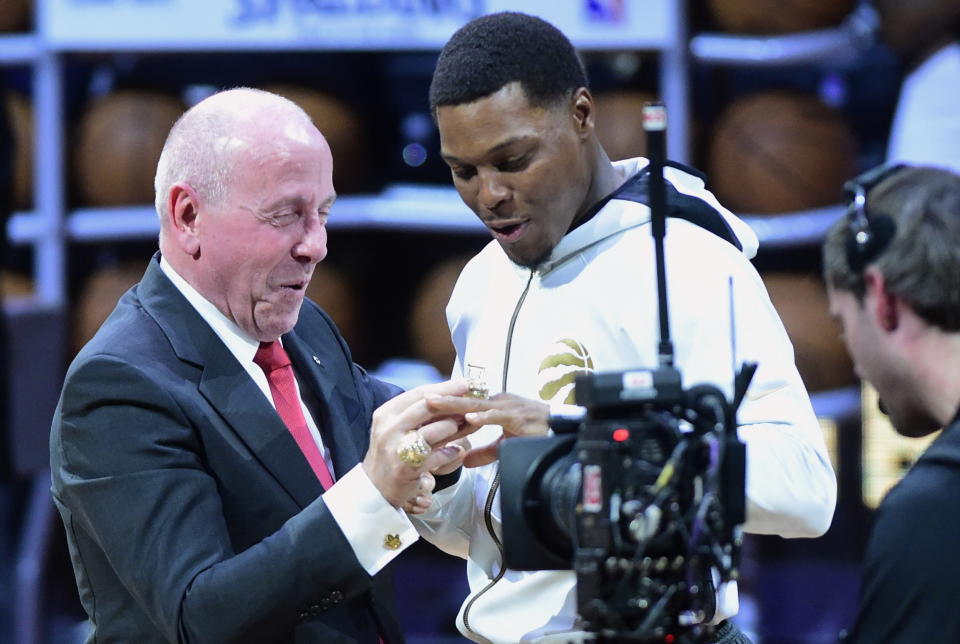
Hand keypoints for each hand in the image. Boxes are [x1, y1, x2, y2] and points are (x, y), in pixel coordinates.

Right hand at [362, 379, 476, 507]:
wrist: (376, 488)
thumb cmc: (392, 453)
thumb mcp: (398, 428)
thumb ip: (419, 414)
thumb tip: (450, 398)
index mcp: (386, 413)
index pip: (417, 394)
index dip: (443, 387)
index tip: (464, 383)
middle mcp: (389, 428)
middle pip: (426, 407)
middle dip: (453, 401)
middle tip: (473, 398)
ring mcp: (397, 448)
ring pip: (433, 430)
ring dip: (453, 428)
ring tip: (464, 427)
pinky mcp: (407, 467)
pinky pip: (437, 456)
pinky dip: (451, 453)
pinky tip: (456, 451)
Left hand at [424, 392, 549, 466]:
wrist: (564, 430)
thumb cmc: (537, 433)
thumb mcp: (506, 445)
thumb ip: (485, 452)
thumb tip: (464, 461)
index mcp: (494, 406)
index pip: (464, 405)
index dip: (444, 407)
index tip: (421, 409)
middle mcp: (499, 402)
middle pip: (465, 400)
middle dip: (442, 399)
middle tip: (420, 398)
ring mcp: (509, 408)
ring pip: (477, 405)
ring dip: (454, 404)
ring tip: (434, 403)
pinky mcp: (520, 417)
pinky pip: (500, 416)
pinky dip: (485, 417)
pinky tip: (470, 419)